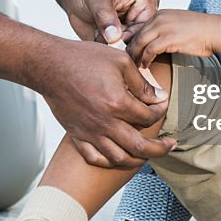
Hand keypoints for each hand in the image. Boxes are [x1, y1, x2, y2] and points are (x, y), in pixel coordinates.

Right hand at [34, 39, 174, 167]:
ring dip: (137, 160)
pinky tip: (118, 156)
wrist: (49, 66)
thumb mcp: (120, 60)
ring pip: (118, 158)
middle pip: (140, 147)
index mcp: (118, 103)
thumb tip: (159, 98)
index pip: (148, 117)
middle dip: (160, 148)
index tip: (161, 104)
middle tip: (171, 144)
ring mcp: (90, 132)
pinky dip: (109, 162)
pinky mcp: (76, 135)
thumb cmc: (83, 59)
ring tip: (147, 154)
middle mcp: (105, 123)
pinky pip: (94, 158)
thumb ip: (142, 82)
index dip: (160, 111)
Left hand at [64, 0, 158, 43]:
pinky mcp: (116, 40)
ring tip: (97, 30)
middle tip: (101, 35)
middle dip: (118, 44)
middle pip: (138, 42)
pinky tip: (94, 34)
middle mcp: (140, 19)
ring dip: (110, 47)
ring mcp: (128, 30)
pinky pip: (113, 53)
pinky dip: (103, 49)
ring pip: (125, 50)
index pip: (145, 28)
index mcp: (145, 3)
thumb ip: (106, 18)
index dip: (129, 37)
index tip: (111, 38)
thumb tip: (114, 38)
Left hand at [127, 9, 216, 67]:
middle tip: (128, 61)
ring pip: (140, 43)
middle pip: (136, 35)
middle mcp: (159, 18)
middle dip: (131, 49)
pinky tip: (146, 65)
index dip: (132, 41)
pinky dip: (145, 59)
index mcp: (160, 14)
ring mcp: (163, 27)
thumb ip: (164, 30)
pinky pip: (150, 50)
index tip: (130, 51)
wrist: (215, 31)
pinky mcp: (168, 38)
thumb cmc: (199, 31)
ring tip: (136, 65)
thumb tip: (153, 43)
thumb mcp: (177, 25)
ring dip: (136, 56)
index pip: (139, 28)